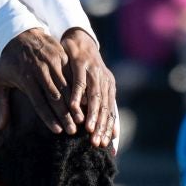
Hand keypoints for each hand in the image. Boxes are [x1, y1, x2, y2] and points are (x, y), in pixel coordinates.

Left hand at [0, 28, 73, 134]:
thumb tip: (2, 127)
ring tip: (81, 119)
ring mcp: (53, 63)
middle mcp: (41, 71)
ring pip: (66, 87)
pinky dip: (77, 88)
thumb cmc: (9, 62)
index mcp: (26, 79)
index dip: (49, 118)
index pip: (39, 103)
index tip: (57, 131)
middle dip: (65, 115)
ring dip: (74, 104)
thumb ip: (1, 104)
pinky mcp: (61, 56)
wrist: (21, 34)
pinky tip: (83, 100)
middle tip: (73, 130)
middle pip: (55, 98)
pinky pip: (71, 75)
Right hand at [60, 27, 116, 147]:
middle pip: (104, 107)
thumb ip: (99, 107)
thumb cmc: (84, 69)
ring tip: (86, 129)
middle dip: (100, 126)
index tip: (105, 145)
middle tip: (96, 143)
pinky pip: (79, 82)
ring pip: (94, 96)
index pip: (110, 112)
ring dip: (91, 114)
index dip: (108, 128)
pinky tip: (74, 107)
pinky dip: (77, 95)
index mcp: (108, 87)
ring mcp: (93, 71)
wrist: (80, 40)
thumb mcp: (94, 87)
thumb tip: (111, 133)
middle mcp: (104, 80)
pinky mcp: (80, 63)